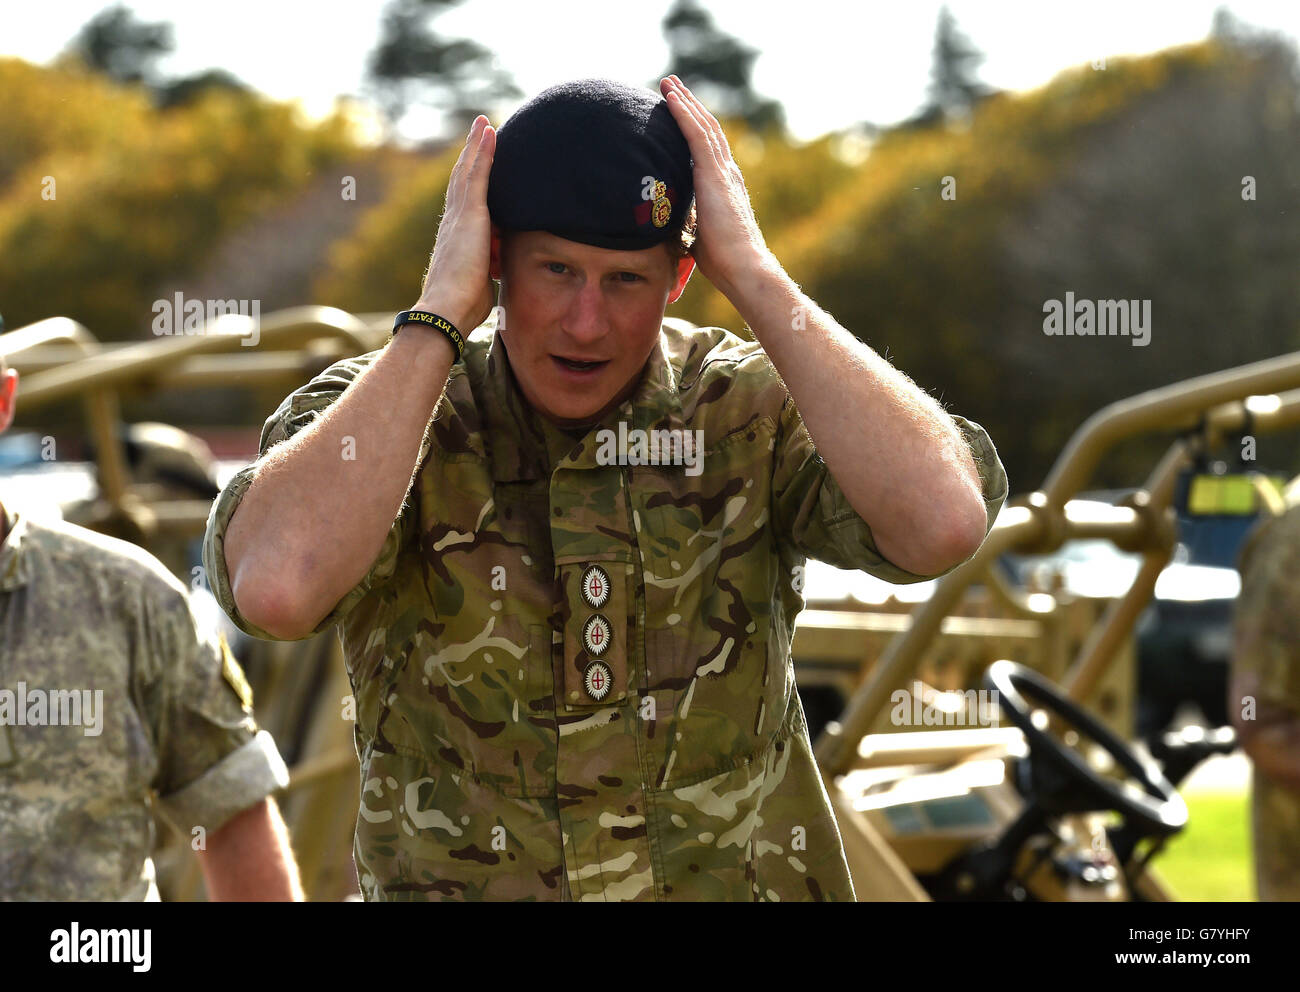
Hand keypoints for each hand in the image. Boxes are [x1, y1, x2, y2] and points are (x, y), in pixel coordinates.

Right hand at [415, 115, 495, 330]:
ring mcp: (459, 216)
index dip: (470, 182)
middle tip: (478, 130)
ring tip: (483, 123)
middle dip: (471, 155)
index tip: (477, 165)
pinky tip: (489, 131)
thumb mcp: (481, 282)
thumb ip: (489, 270)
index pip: (465, 203)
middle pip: (463, 179)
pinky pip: (477, 175)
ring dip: (476, 145)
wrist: (446, 309)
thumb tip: (498, 271)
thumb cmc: (462, 307)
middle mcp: (452, 222)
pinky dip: (483, 151)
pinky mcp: (469, 215)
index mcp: (455, 238)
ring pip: (468, 171)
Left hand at [659, 76, 772, 294]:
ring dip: (684, 102)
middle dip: (689, 106)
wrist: (744, 268)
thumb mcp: (699, 236)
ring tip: (668, 83)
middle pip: (707, 130)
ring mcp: (723, 172)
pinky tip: (670, 98)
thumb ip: (688, 223)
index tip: (679, 112)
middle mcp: (727, 173)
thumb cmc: (724, 263)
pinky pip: (696, 135)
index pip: (708, 150)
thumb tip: (669, 227)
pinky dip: (683, 114)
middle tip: (672, 86)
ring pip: (702, 126)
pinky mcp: (715, 175)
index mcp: (724, 186)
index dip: (694, 128)